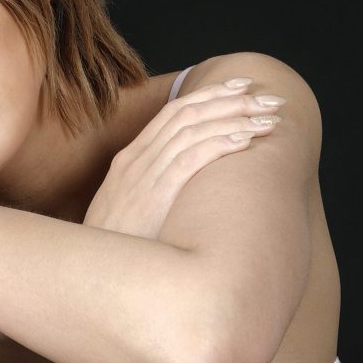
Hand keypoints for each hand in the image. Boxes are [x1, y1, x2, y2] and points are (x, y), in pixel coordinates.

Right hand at [83, 78, 284, 238]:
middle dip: (230, 100)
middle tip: (269, 97)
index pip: (173, 112)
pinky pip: (190, 158)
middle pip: (187, 113)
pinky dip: (219, 143)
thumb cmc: (117, 248)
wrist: (94, 274)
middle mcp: (135, 159)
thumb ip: (154, 189)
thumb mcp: (131, 210)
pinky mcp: (153, 195)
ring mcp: (142, 175)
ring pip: (192, 130)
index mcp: (130, 158)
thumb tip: (190, 184)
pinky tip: (245, 140)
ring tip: (268, 118)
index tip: (242, 87)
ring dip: (234, 119)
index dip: (210, 95)